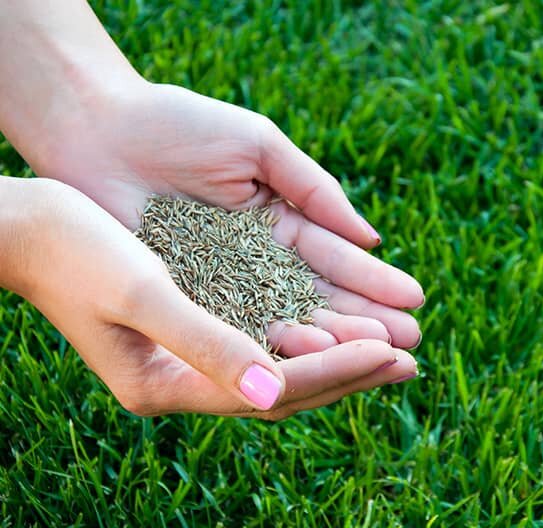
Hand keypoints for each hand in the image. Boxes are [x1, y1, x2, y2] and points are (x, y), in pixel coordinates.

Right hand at [0, 177, 417, 418]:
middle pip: (283, 385)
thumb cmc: (76, 251)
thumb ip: (204, 343)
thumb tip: (271, 392)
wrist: (35, 229)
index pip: (271, 387)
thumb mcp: (142, 291)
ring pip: (281, 364)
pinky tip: (339, 321)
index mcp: (165, 384)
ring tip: (392, 345)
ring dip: (337, 353)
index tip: (392, 350)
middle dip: (349, 371)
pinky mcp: (195, 329)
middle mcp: (182, 380)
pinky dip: (307, 331)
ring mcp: (189, 357)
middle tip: (412, 358)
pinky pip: (265, 339)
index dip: (335, 368)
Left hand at [35, 81, 423, 355]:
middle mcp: (257, 265)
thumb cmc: (179, 126)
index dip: (374, 283)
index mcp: (280, 225)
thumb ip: (315, 190)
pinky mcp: (188, 302)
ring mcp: (224, 288)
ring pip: (285, 322)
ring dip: (332, 342)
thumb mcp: (259, 147)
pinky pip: (237, 328)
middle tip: (411, 346)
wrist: (99, 131)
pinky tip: (315, 357)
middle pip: (319, 301)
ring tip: (378, 358)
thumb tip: (371, 237)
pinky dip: (274, 343)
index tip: (416, 301)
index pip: (336, 262)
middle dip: (366, 323)